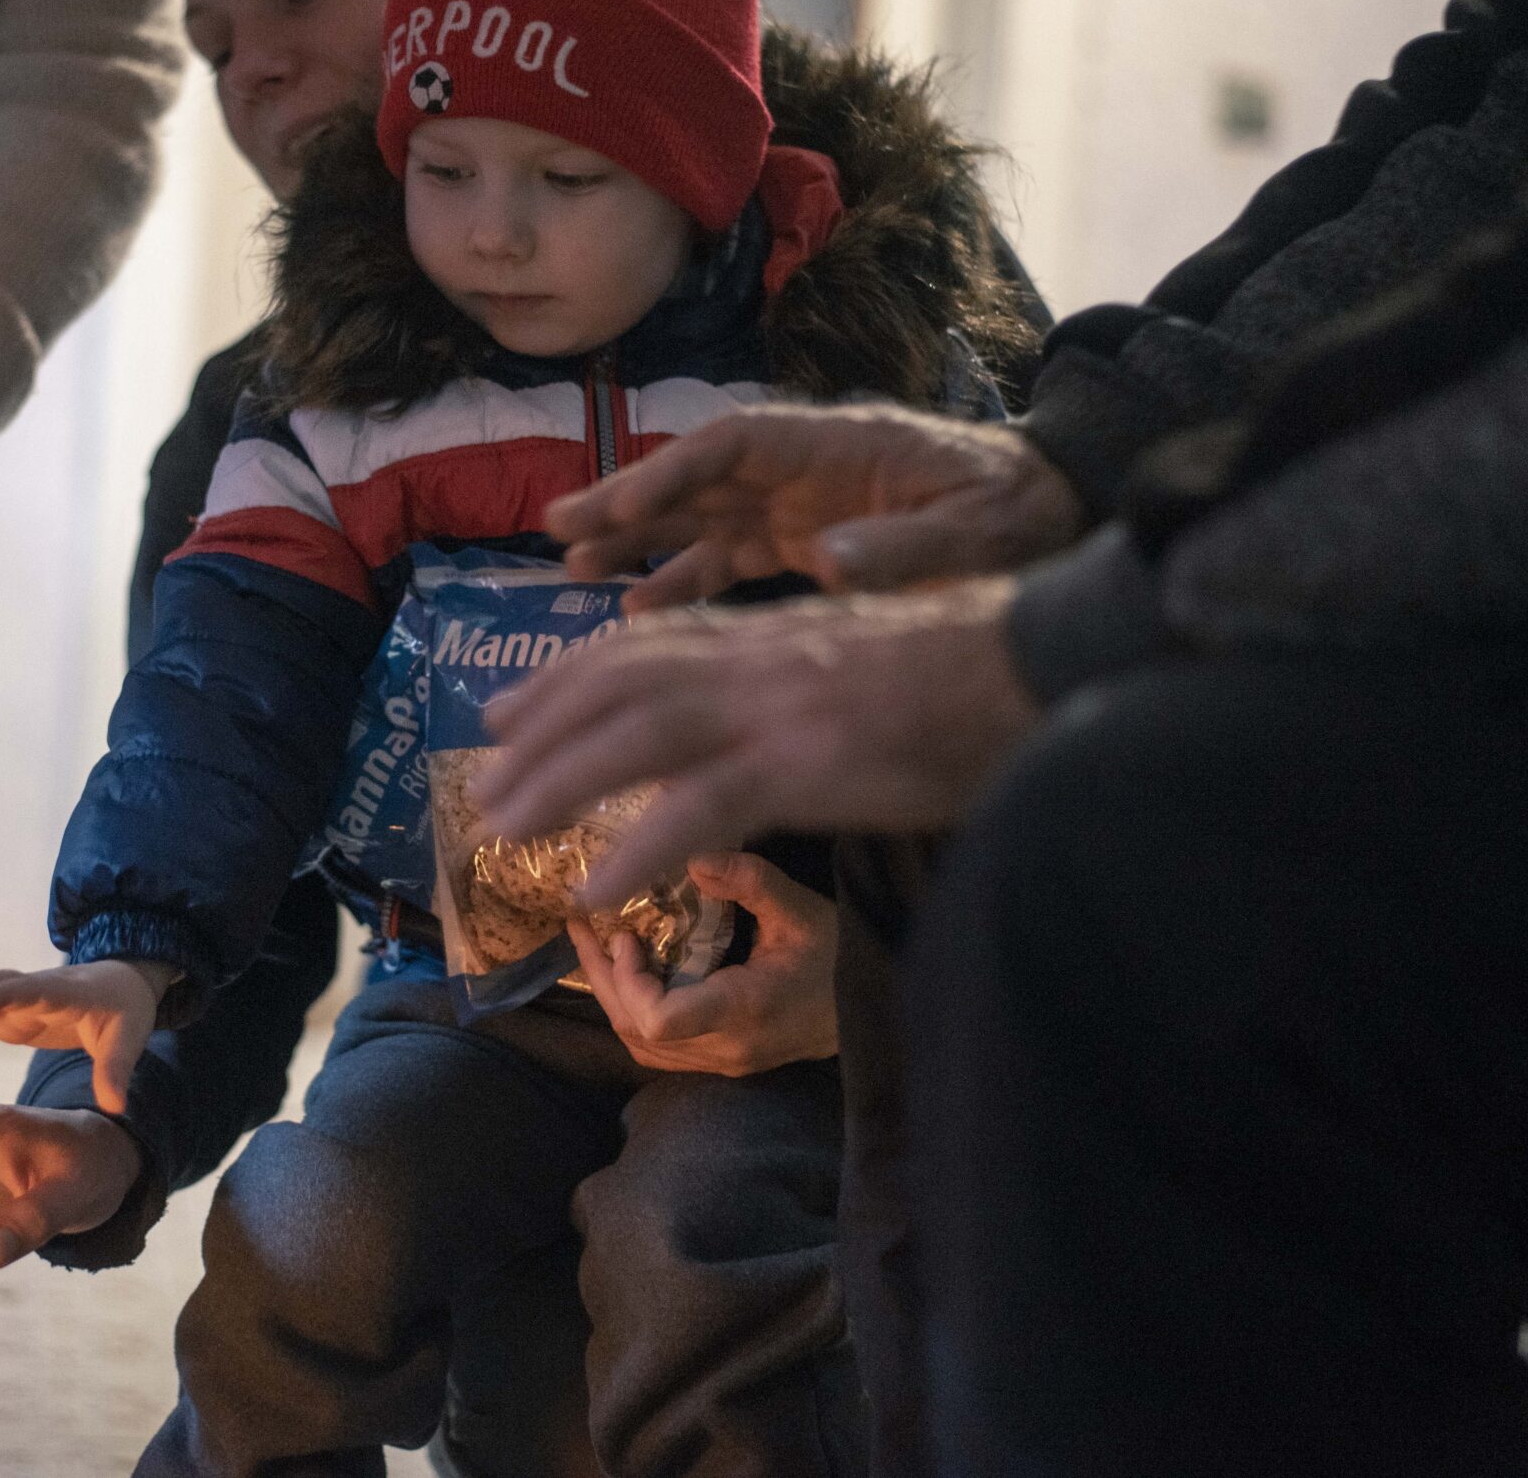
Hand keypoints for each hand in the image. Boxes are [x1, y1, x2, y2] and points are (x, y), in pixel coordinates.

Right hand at [0, 959, 178, 1114]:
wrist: (121, 985)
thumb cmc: (125, 1011)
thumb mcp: (129, 1039)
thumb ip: (115, 1070)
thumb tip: (115, 1106)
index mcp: (66, 993)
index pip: (34, 993)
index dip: (6, 997)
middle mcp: (36, 991)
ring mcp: (20, 1001)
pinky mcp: (11, 1014)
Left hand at [476, 580, 1040, 902]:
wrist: (1042, 664)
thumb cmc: (965, 680)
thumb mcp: (852, 671)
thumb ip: (789, 691)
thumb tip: (750, 728)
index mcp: (766, 637)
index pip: (640, 649)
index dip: (564, 679)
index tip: (510, 712)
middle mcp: (755, 660)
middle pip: (617, 688)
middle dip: (541, 736)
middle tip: (485, 785)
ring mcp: (776, 708)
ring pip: (635, 737)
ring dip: (558, 785)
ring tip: (504, 832)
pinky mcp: (808, 761)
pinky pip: (701, 808)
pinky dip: (638, 848)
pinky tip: (596, 890)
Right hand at [544, 403, 1085, 610]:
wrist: (1060, 516)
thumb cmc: (1023, 511)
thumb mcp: (979, 529)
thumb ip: (908, 548)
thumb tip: (828, 562)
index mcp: (839, 445)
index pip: (736, 446)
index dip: (674, 474)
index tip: (623, 504)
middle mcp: (807, 468)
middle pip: (699, 478)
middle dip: (629, 499)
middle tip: (557, 526)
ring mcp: (802, 505)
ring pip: (701, 518)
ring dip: (639, 540)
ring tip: (574, 567)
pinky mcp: (808, 543)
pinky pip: (730, 558)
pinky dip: (684, 582)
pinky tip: (639, 610)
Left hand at [568, 852, 838, 1074]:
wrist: (873, 1010)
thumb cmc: (841, 956)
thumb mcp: (802, 908)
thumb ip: (749, 881)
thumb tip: (693, 857)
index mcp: (745, 1010)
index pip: (659, 1021)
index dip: (628, 981)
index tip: (629, 934)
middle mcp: (727, 1047)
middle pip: (636, 1031)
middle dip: (603, 977)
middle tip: (583, 925)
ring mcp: (723, 1061)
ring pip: (641, 1045)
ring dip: (613, 995)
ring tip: (597, 944)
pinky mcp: (722, 1061)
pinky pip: (660, 1049)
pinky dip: (634, 1011)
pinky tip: (630, 973)